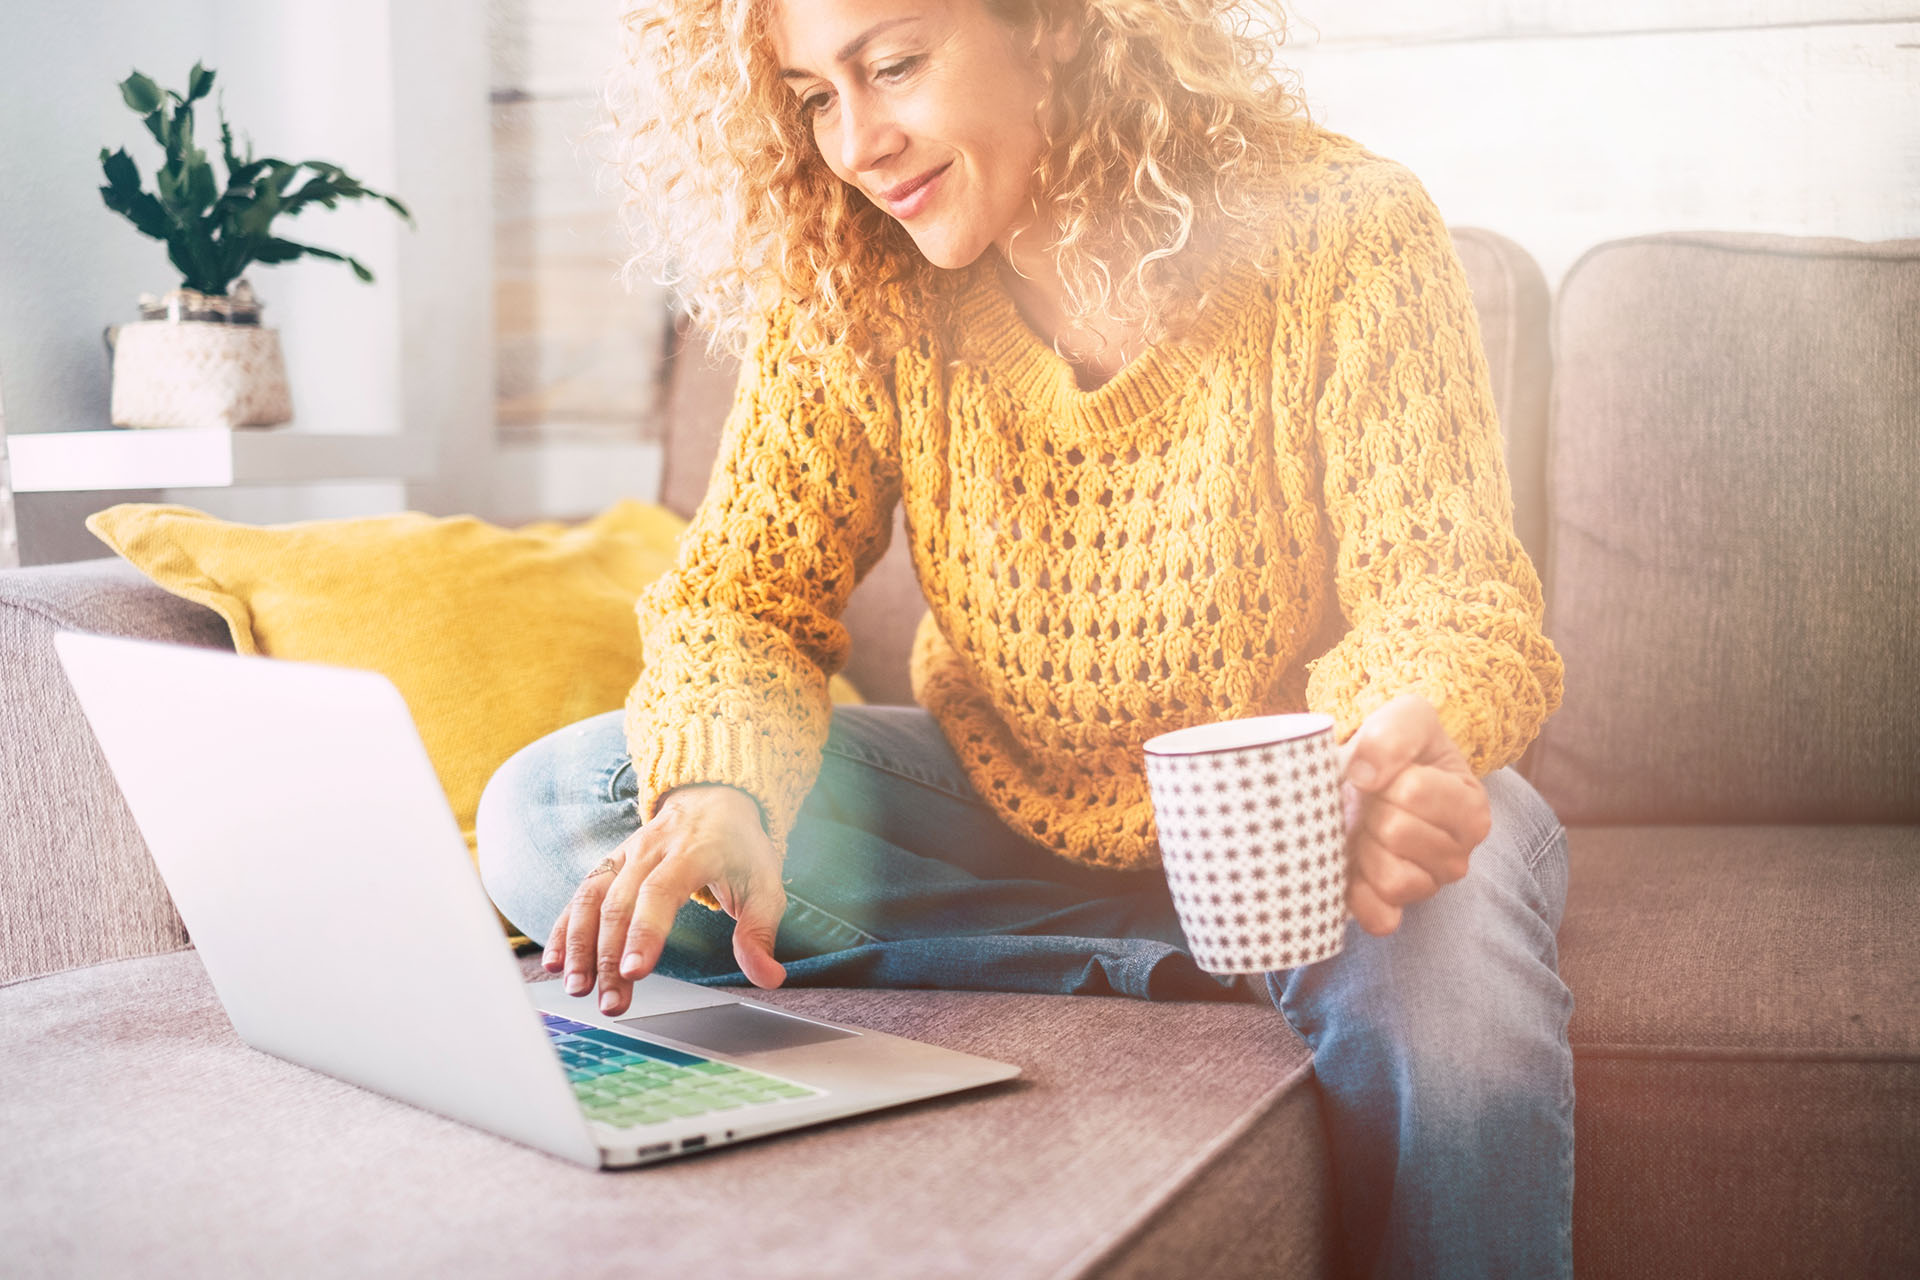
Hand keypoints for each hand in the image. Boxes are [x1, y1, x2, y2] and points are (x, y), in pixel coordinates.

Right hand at [543, 783, 787, 1013]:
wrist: (713, 798)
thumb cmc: (740, 848)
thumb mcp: (764, 884)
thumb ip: (760, 932)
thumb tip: (769, 978)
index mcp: (692, 851)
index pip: (661, 891)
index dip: (645, 932)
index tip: (635, 972)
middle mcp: (651, 849)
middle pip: (620, 903)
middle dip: (610, 957)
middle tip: (611, 1003)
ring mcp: (625, 854)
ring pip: (592, 898)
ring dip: (580, 945)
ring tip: (577, 988)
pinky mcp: (609, 864)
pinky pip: (581, 894)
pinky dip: (564, 927)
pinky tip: (556, 962)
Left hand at [1336, 692, 1491, 935]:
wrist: (1370, 775)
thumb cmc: (1397, 748)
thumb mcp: (1407, 716)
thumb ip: (1393, 733)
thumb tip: (1362, 776)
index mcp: (1471, 808)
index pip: (1414, 791)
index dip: (1385, 775)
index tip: (1386, 773)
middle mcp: (1459, 855)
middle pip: (1397, 834)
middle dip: (1371, 810)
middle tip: (1372, 802)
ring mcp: (1429, 887)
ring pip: (1394, 880)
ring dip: (1365, 849)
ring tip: (1365, 829)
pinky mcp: (1396, 911)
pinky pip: (1380, 919)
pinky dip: (1358, 895)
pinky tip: (1353, 865)